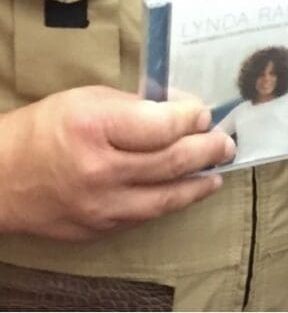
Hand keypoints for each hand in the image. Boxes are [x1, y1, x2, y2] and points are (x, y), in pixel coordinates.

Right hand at [0, 85, 235, 240]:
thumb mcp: (91, 98)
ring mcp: (100, 207)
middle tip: (226, 142)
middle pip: (171, 162)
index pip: (162, 126)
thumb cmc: (47, 126)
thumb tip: (182, 111)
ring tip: (218, 169)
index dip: (192, 118)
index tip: (204, 113)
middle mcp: (101, 171)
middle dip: (207, 150)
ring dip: (198, 183)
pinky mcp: (98, 230)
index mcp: (96, 127)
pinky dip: (170, 201)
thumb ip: (138, 105)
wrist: (1, 177)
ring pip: (165, 198)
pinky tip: (186, 190)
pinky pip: (145, 215)